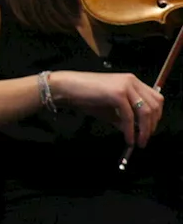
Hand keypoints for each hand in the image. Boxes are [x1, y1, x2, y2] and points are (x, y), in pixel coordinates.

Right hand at [48, 70, 162, 146]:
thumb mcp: (109, 109)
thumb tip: (134, 131)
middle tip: (145, 138)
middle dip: (152, 125)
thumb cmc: (84, 96)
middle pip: (155, 105)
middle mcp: (131, 81)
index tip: (150, 129)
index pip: (155, 98)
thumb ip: (123, 118)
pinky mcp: (117, 94)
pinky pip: (130, 117)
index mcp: (131, 81)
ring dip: (144, 130)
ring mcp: (125, 86)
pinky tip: (128, 138)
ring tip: (138, 141)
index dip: (156, 116)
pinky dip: (131, 130)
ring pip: (146, 111)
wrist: (66, 88)